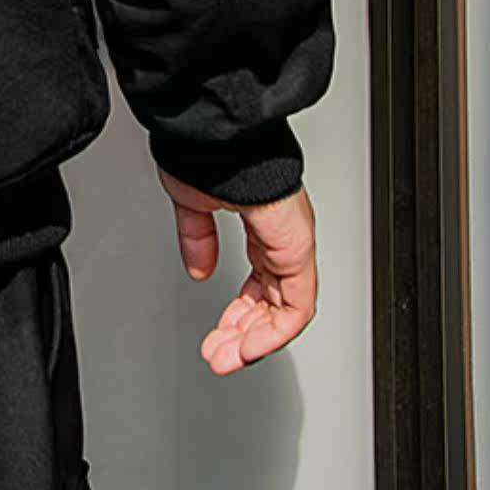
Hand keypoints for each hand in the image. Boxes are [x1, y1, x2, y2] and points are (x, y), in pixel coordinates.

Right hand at [156, 166, 317, 374]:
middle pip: (273, 299)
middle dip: (244, 334)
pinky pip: (296, 304)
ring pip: (286, 308)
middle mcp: (282, 234)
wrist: (220, 131)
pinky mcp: (296, 248)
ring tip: (227, 359)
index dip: (240, 312)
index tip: (218, 334)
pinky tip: (247, 346)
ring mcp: (292, 242)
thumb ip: (198, 239)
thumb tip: (199, 269)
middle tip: (220, 355)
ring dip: (256, 340)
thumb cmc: (209, 150)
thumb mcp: (192, 202)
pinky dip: (273, 332)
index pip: (261, 279)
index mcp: (263, 221)